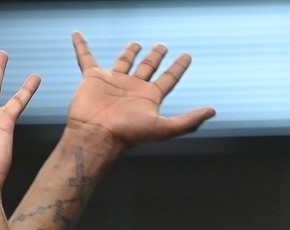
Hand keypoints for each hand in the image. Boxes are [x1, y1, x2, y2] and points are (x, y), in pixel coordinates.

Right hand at [65, 32, 215, 151]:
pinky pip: (86, 58)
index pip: (169, 78)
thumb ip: (188, 120)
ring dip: (130, 53)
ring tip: (137, 44)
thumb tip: (212, 111)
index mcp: (149, 98)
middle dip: (156, 57)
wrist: (97, 135)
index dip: (178, 67)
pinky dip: (82, 46)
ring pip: (124, 62)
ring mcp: (113, 82)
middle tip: (163, 46)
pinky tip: (78, 35)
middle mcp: (133, 88)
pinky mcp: (93, 78)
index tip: (187, 56)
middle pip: (148, 68)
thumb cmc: (128, 134)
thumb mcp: (163, 128)